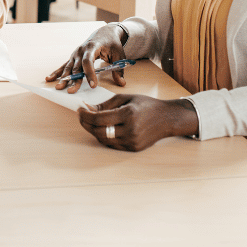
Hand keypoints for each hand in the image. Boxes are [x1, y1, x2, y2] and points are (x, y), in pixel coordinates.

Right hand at [44, 24, 127, 92]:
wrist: (105, 32)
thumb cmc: (113, 43)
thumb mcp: (119, 55)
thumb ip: (119, 69)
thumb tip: (121, 83)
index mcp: (93, 46)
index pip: (89, 61)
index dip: (90, 73)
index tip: (93, 85)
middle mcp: (81, 50)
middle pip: (77, 67)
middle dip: (74, 80)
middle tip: (72, 91)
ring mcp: (76, 53)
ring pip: (69, 67)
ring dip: (63, 78)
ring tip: (59, 88)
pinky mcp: (73, 57)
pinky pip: (64, 66)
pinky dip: (57, 72)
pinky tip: (49, 79)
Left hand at [78, 94, 198, 150]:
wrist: (167, 119)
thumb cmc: (147, 105)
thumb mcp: (126, 98)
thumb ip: (106, 105)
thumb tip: (88, 109)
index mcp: (128, 114)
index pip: (99, 119)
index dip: (85, 116)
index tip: (79, 110)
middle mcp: (130, 130)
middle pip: (99, 131)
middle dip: (86, 124)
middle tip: (81, 117)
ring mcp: (132, 141)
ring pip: (104, 140)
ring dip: (94, 131)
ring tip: (90, 122)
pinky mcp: (133, 148)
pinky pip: (112, 144)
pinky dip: (104, 137)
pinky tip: (102, 129)